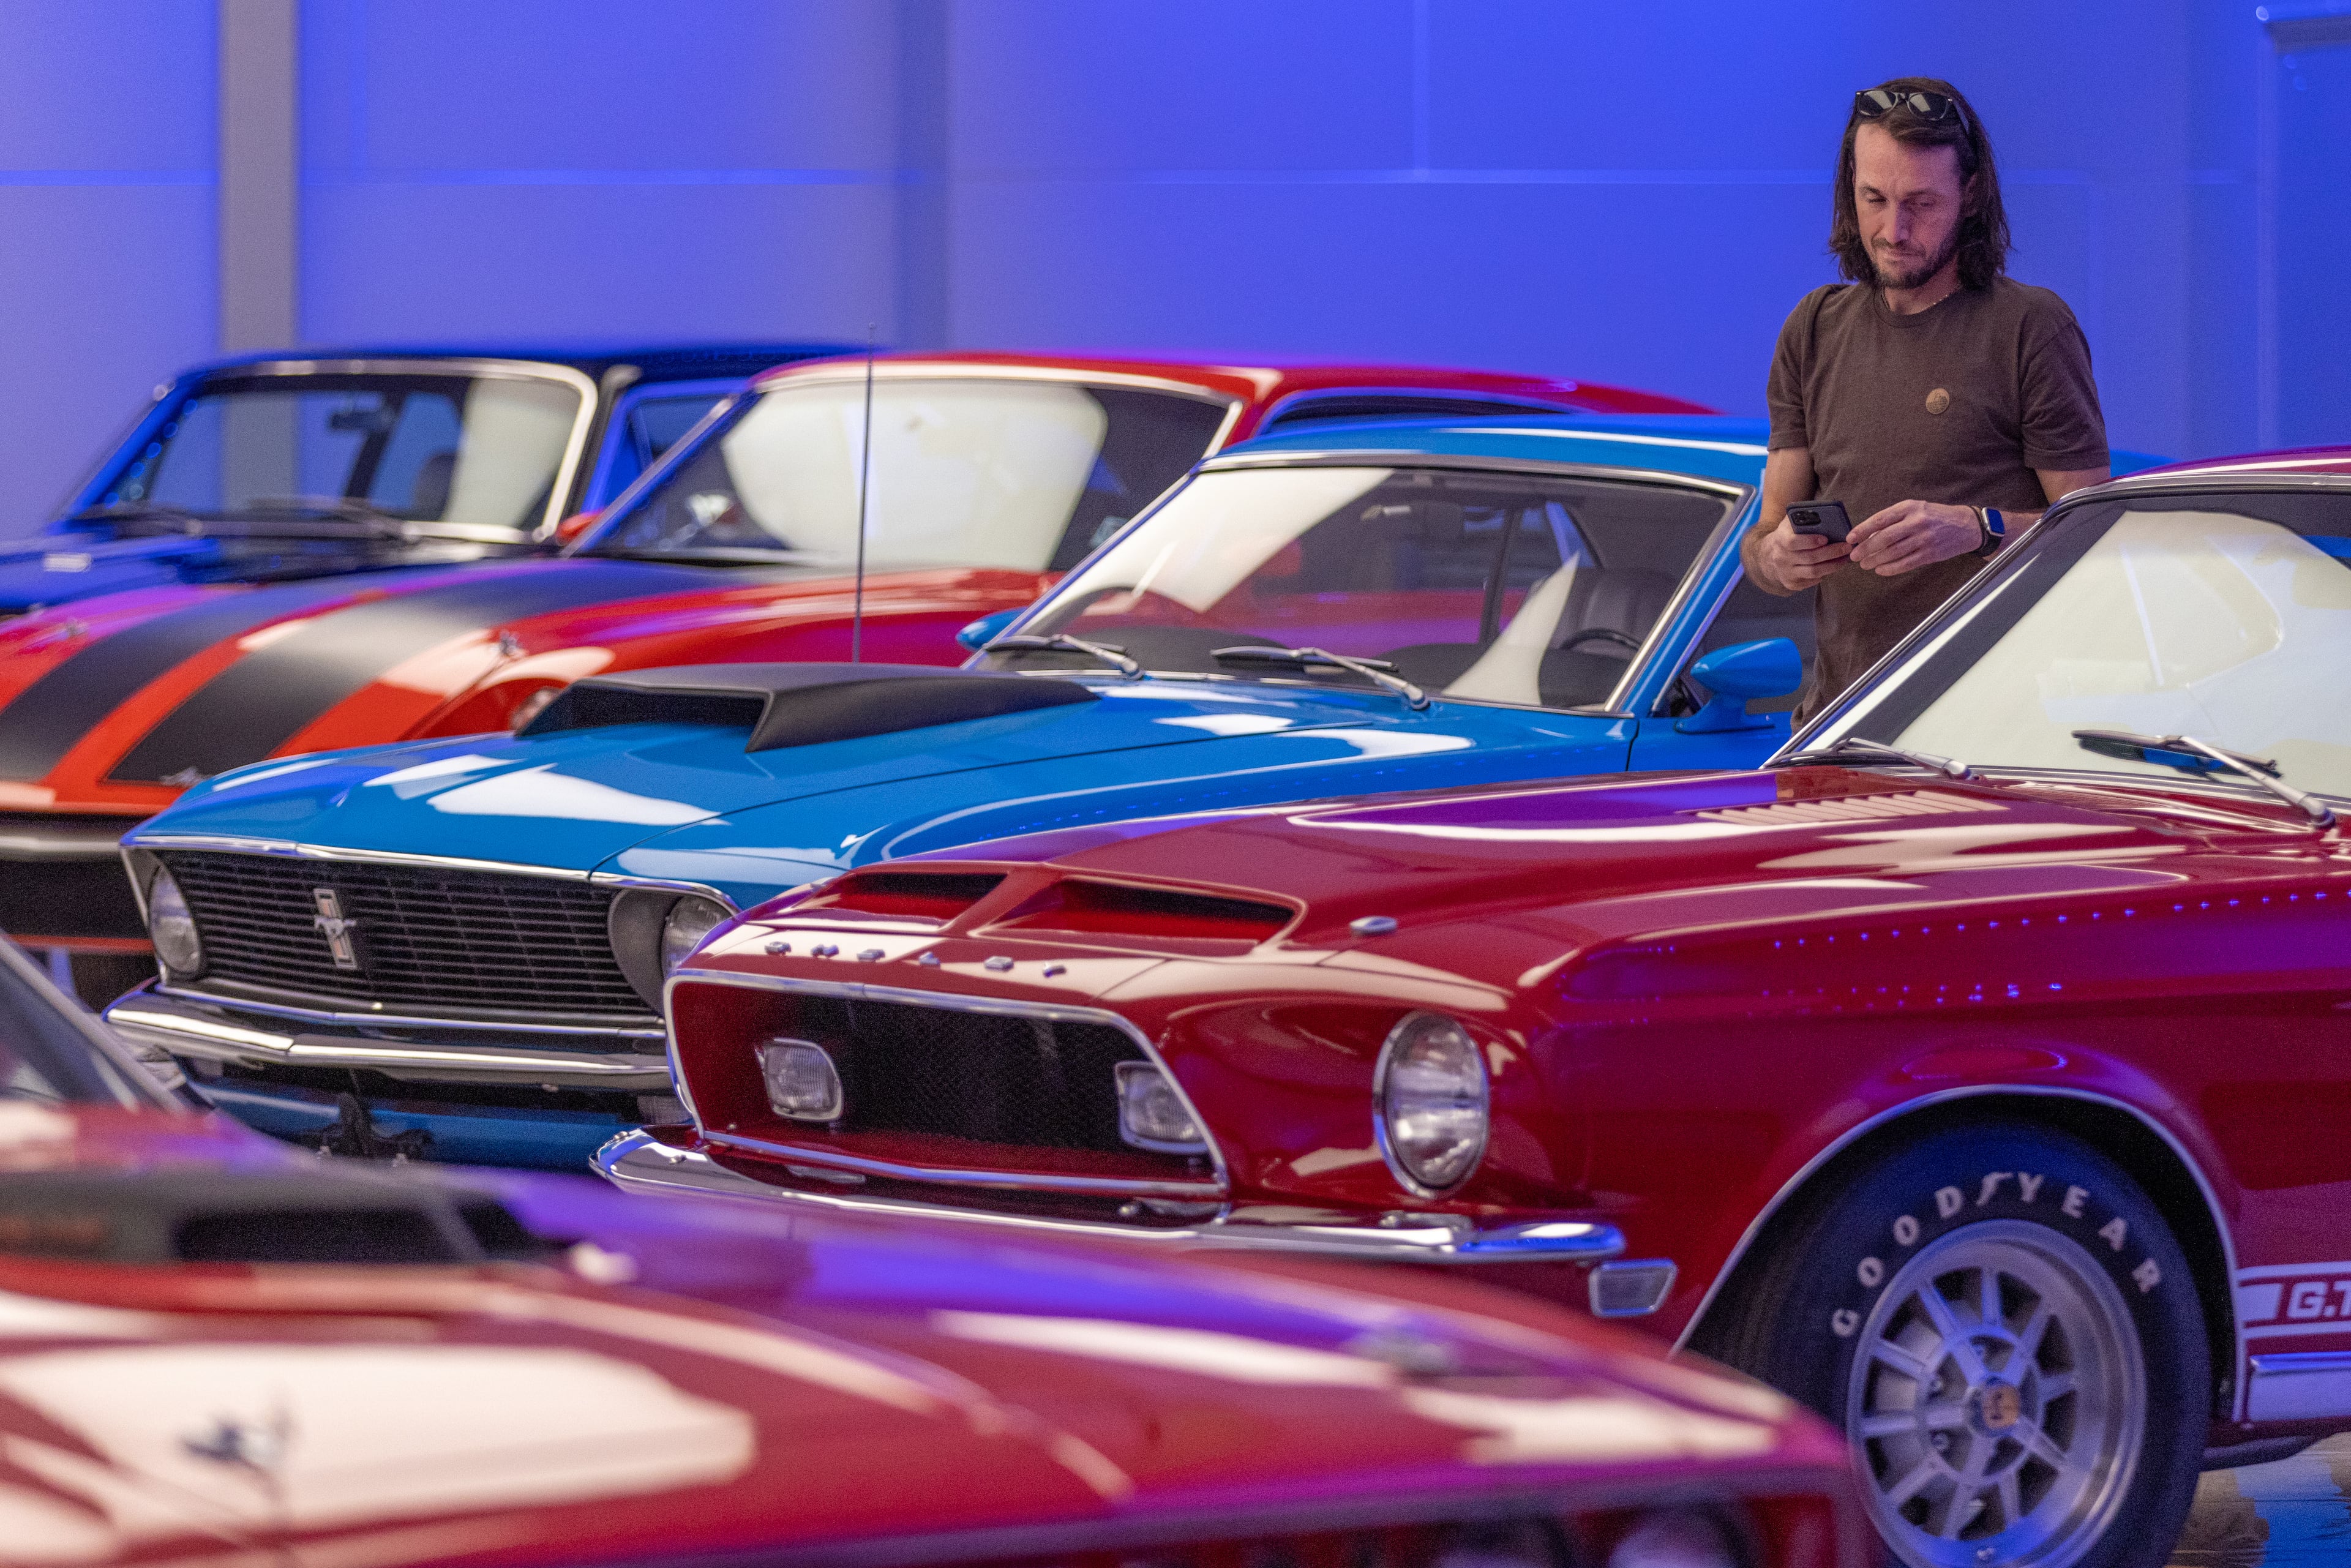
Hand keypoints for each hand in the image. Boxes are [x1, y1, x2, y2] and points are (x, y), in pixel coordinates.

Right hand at [1755, 516, 1850, 590]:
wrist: (1768, 557)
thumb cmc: (1786, 536)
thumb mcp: (1788, 524)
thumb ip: (1802, 516)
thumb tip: (1823, 511)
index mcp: (1780, 540)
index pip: (1793, 542)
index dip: (1810, 541)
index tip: (1826, 538)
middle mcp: (1782, 559)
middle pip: (1809, 558)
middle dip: (1831, 553)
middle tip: (1847, 547)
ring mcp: (1787, 573)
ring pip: (1813, 572)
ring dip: (1833, 565)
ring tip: (1845, 558)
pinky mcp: (1792, 584)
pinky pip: (1812, 581)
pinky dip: (1825, 574)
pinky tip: (1834, 566)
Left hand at [1847, 500, 1980, 575]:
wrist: (1966, 526)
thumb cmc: (1935, 517)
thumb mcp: (1916, 509)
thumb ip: (1894, 519)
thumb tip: (1869, 535)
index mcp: (1910, 508)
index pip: (1880, 519)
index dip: (1862, 530)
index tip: (1851, 538)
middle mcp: (1916, 522)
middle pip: (1884, 538)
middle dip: (1866, 549)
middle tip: (1855, 556)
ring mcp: (1924, 539)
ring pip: (1893, 552)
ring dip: (1875, 560)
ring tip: (1865, 564)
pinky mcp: (1930, 554)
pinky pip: (1905, 564)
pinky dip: (1890, 569)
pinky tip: (1881, 570)